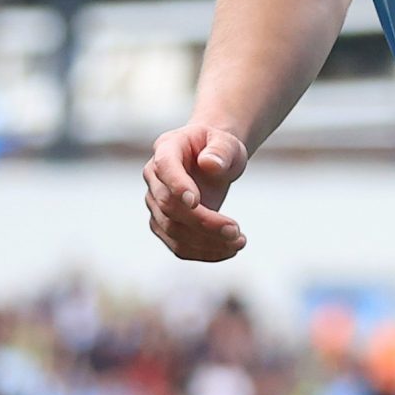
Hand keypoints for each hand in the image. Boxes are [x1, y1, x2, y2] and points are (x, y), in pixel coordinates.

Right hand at [143, 122, 248, 260]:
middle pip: (169, 206)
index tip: (196, 202)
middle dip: (202, 222)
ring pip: (173, 231)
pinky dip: (204, 252)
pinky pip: (178, 245)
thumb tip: (209, 164)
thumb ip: (220, 150)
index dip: (177, 185)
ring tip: (239, 242)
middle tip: (235, 230)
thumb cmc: (218, 147)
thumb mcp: (226, 141)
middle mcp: (155, 177)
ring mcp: (156, 204)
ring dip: (206, 242)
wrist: (213, 160)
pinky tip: (228, 250)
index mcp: (167, 148)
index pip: (165, 167)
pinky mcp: (164, 225)